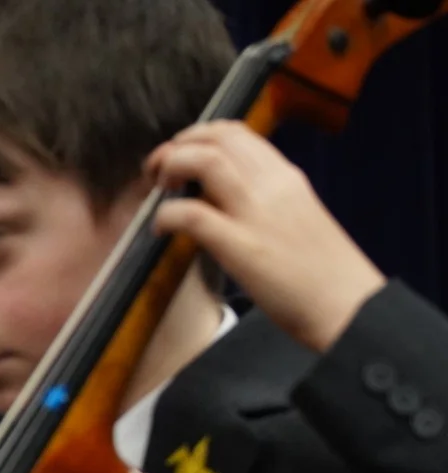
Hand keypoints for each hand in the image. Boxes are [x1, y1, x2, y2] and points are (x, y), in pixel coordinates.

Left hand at [149, 121, 384, 353]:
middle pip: (217, 138)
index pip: (238, 134)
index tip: (181, 153)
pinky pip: (190, 214)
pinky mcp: (240, 245)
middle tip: (159, 170)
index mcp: (287, 177)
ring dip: (171, 165)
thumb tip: (225, 200)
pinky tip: (158, 229)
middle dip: (178, 145)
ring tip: (159, 188)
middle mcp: (272, 185)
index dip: (200, 136)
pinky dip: (165, 215)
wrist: (347, 306)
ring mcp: (256, 212)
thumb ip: (265, 202)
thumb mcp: (296, 218)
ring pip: (205, 160)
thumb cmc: (321, 272)